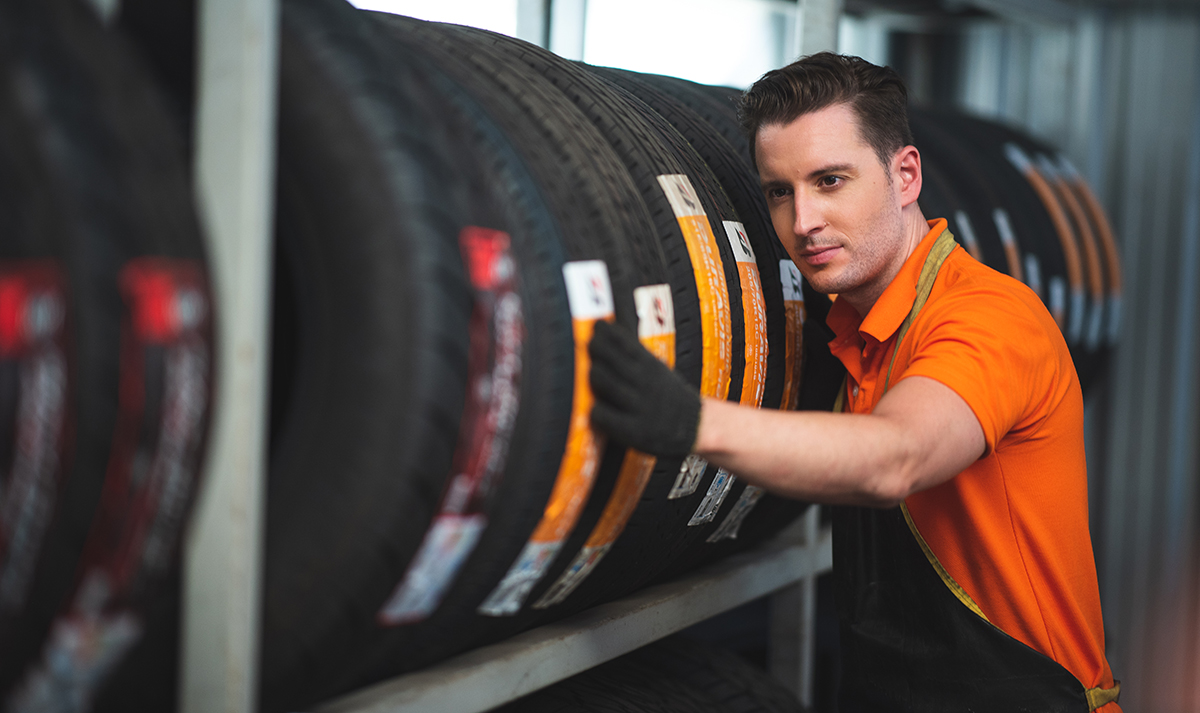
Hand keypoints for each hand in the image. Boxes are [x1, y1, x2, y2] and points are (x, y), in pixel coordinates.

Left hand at [588, 319, 700, 458]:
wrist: (697, 426)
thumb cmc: (671, 398)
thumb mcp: (659, 371)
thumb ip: (638, 358)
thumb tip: (610, 336)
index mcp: (652, 367)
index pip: (625, 342)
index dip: (607, 332)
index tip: (597, 325)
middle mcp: (645, 383)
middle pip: (609, 360)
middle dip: (595, 349)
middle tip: (588, 345)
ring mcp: (639, 406)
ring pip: (604, 382)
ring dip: (593, 375)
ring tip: (592, 373)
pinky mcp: (634, 430)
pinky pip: (605, 415)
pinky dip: (596, 409)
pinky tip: (596, 408)